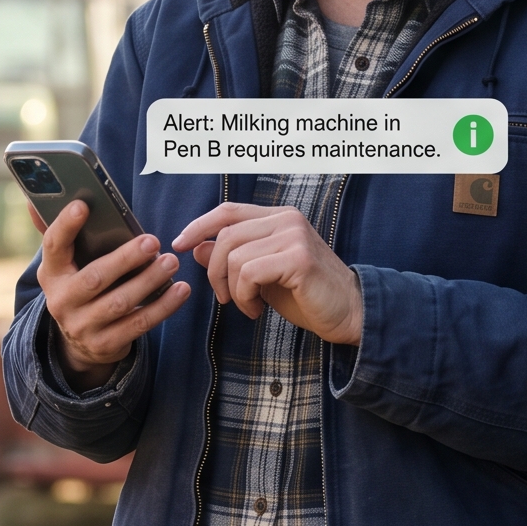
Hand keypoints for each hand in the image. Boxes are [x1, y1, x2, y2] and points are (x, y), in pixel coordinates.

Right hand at [36, 200, 188, 387]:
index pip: (53, 246)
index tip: (82, 205)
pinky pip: (139, 324)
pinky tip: (180, 290)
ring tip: (171, 263)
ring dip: (149, 281)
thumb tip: (33, 198)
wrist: (80, 343)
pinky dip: (163, 306)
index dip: (65, 226)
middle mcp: (61, 301)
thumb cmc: (80, 288)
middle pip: (94, 278)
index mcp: (52, 274)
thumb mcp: (66, 266)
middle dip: (125, 258)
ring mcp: (82, 326)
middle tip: (152, 241)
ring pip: (119, 303)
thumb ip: (60, 234)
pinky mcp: (106, 345)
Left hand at [169, 203, 364, 344]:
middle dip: (214, 272)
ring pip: (235, 257)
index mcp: (278, 217)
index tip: (178, 244)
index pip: (228, 211)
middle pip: (226, 236)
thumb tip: (197, 246)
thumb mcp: (261, 274)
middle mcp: (286, 219)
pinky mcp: (298, 258)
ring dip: (232, 289)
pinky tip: (258, 310)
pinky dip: (244, 297)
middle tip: (225, 298)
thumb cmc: (306, 295)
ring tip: (249, 306)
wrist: (348, 314)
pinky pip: (249, 273)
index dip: (198, 225)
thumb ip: (233, 257)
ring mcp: (294, 236)